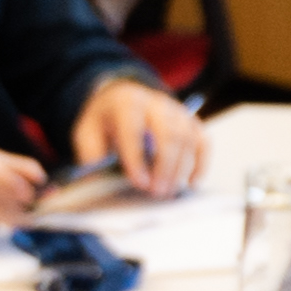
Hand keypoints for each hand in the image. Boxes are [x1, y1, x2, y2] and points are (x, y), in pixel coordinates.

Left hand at [75, 77, 205, 197]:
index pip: (134, 130)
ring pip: (187, 139)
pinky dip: (201, 164)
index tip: (139, 184)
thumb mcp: (86, 132)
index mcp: (126, 103)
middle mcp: (156, 103)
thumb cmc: (105, 120)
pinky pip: (203, 142)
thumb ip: (92, 155)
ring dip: (181, 169)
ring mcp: (177, 110)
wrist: (121, 98)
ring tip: (168, 192)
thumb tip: (100, 182)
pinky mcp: (191, 121)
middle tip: (157, 192)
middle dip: (165, 166)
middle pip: (168, 134)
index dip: (137, 158)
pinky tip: (192, 182)